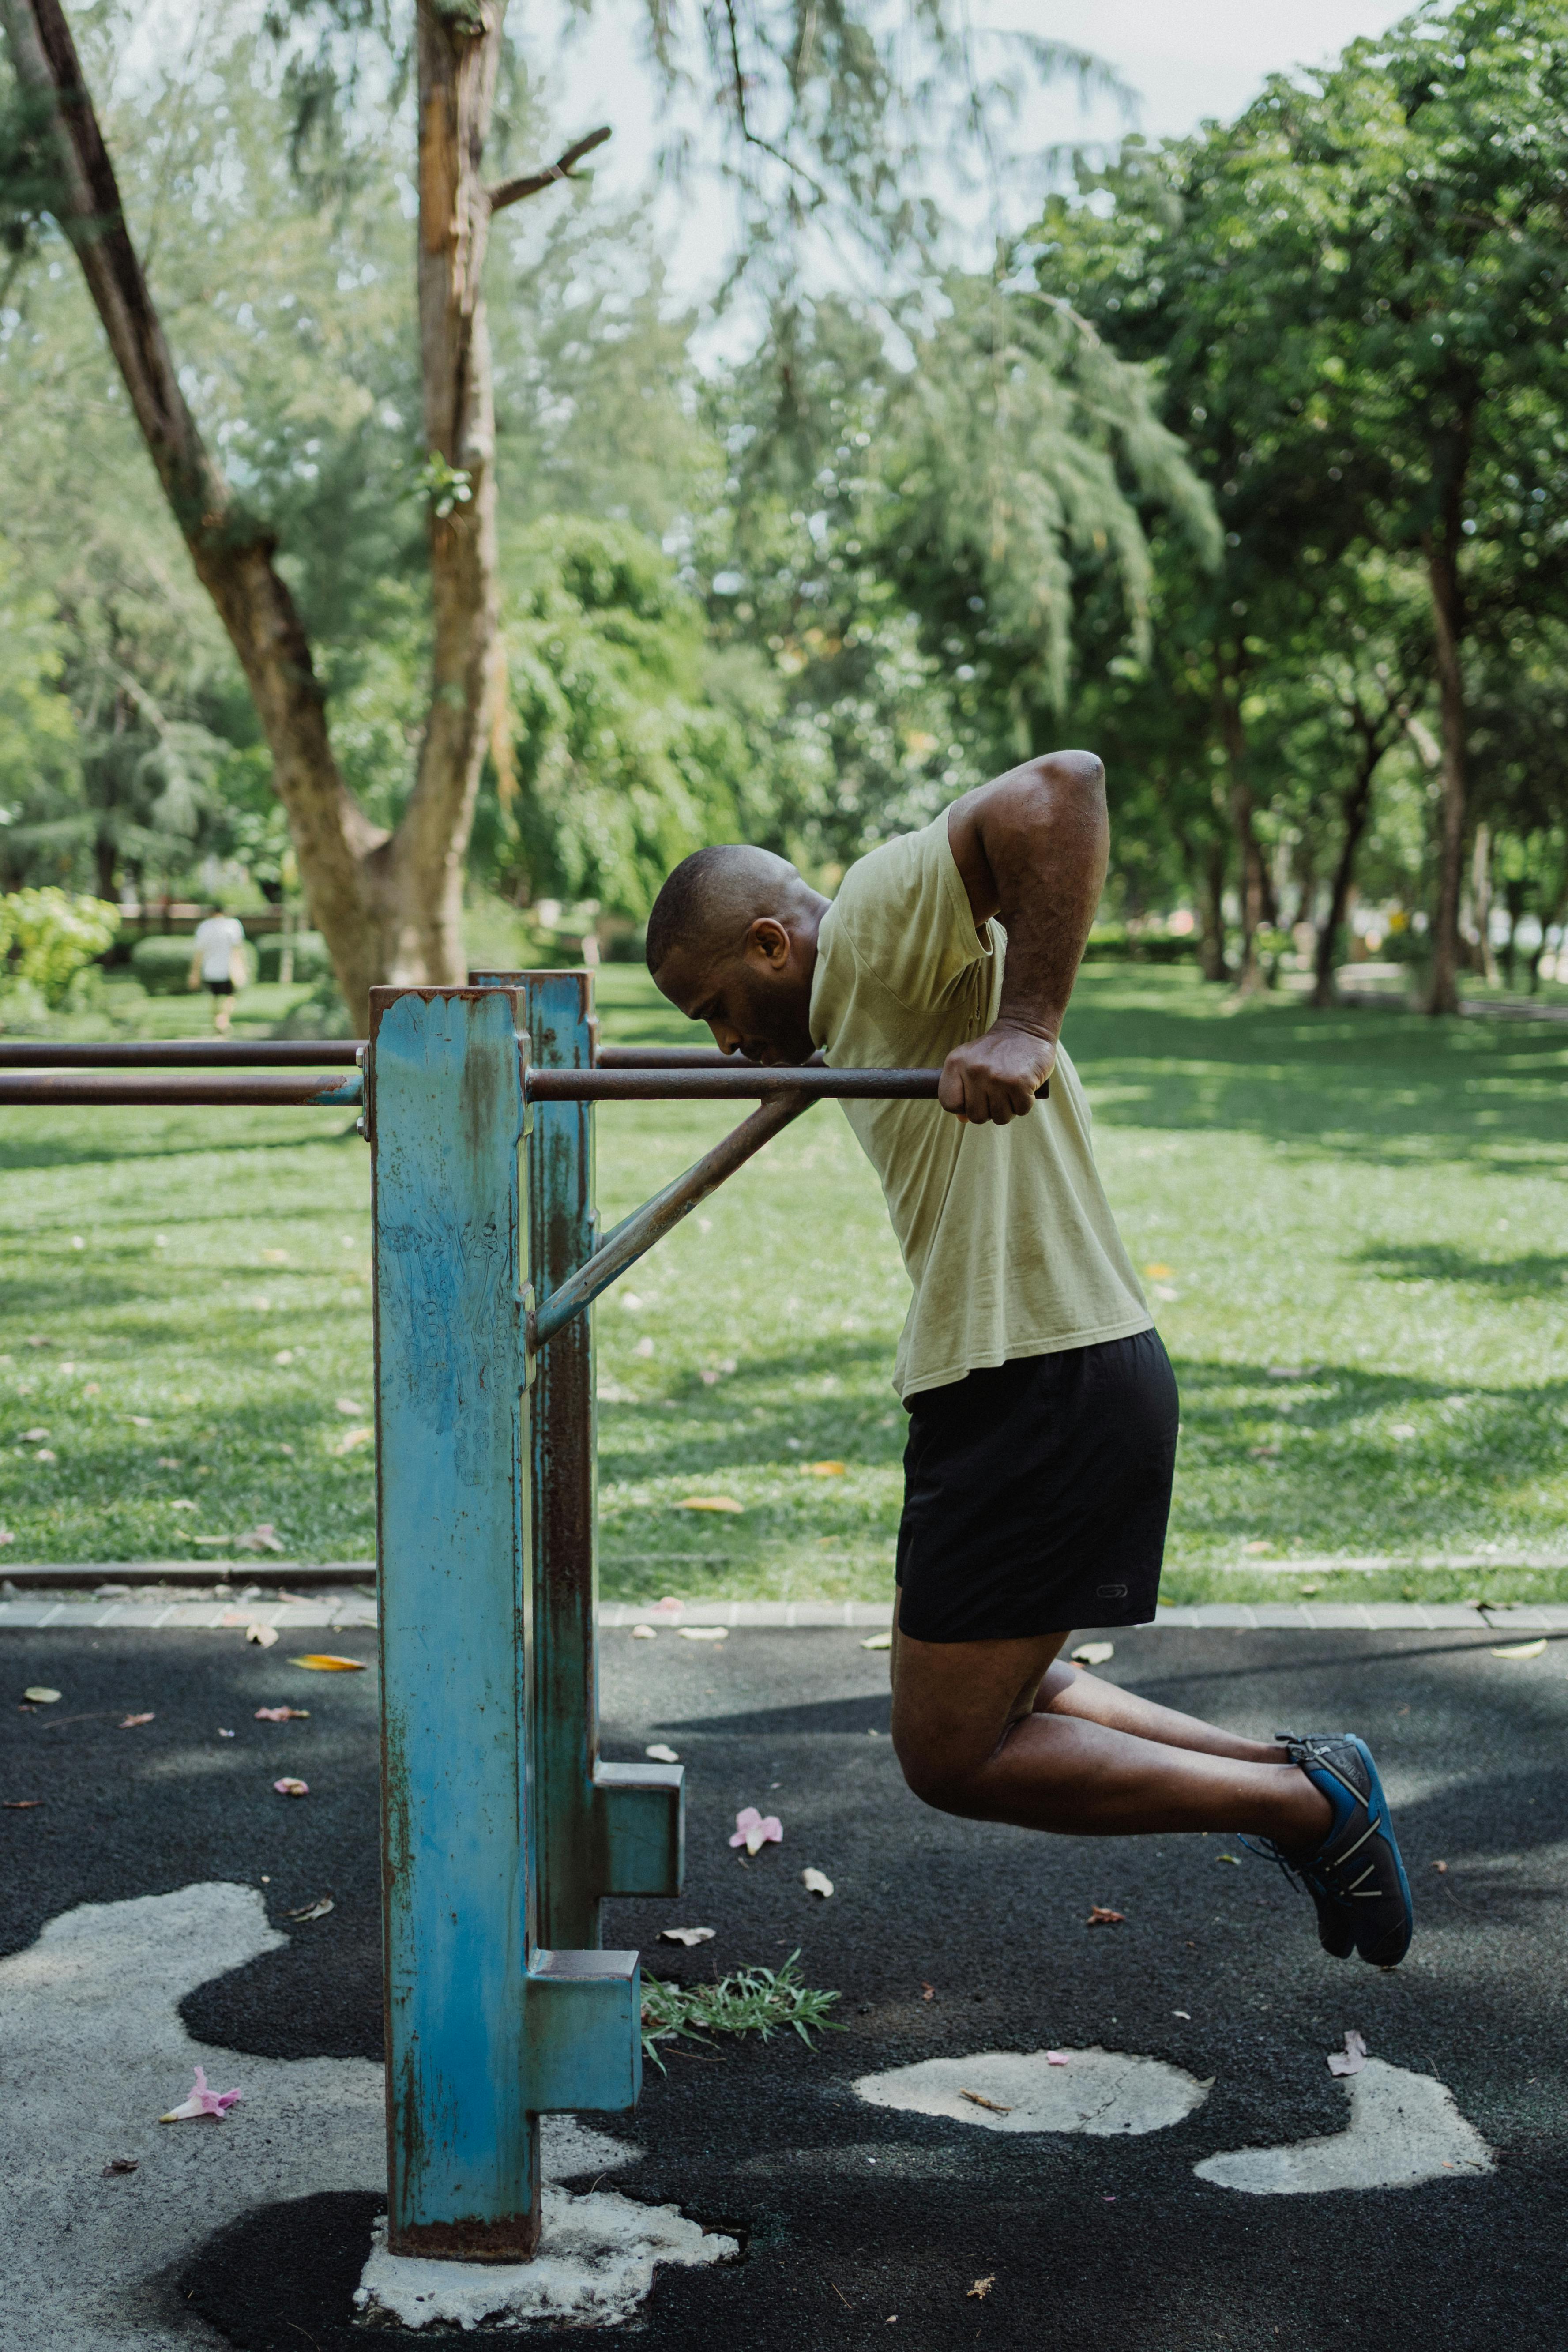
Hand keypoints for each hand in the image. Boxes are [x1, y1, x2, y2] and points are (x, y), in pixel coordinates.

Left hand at [937, 1023, 1054, 1124]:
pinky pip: (1021, 1110)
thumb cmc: (997, 1051)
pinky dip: (1025, 1103)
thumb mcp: (971, 1062)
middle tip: (998, 1093)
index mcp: (956, 1063)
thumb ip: (962, 1089)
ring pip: (1000, 1118)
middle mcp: (974, 1070)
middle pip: (976, 1116)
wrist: (1026, 1029)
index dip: (963, 1107)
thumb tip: (962, 1119)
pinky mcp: (1019, 1083)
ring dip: (1009, 1109)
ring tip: (1011, 1089)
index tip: (975, 1097)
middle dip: (989, 1110)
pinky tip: (1024, 1086)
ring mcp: (996, 1077)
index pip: (949, 1103)